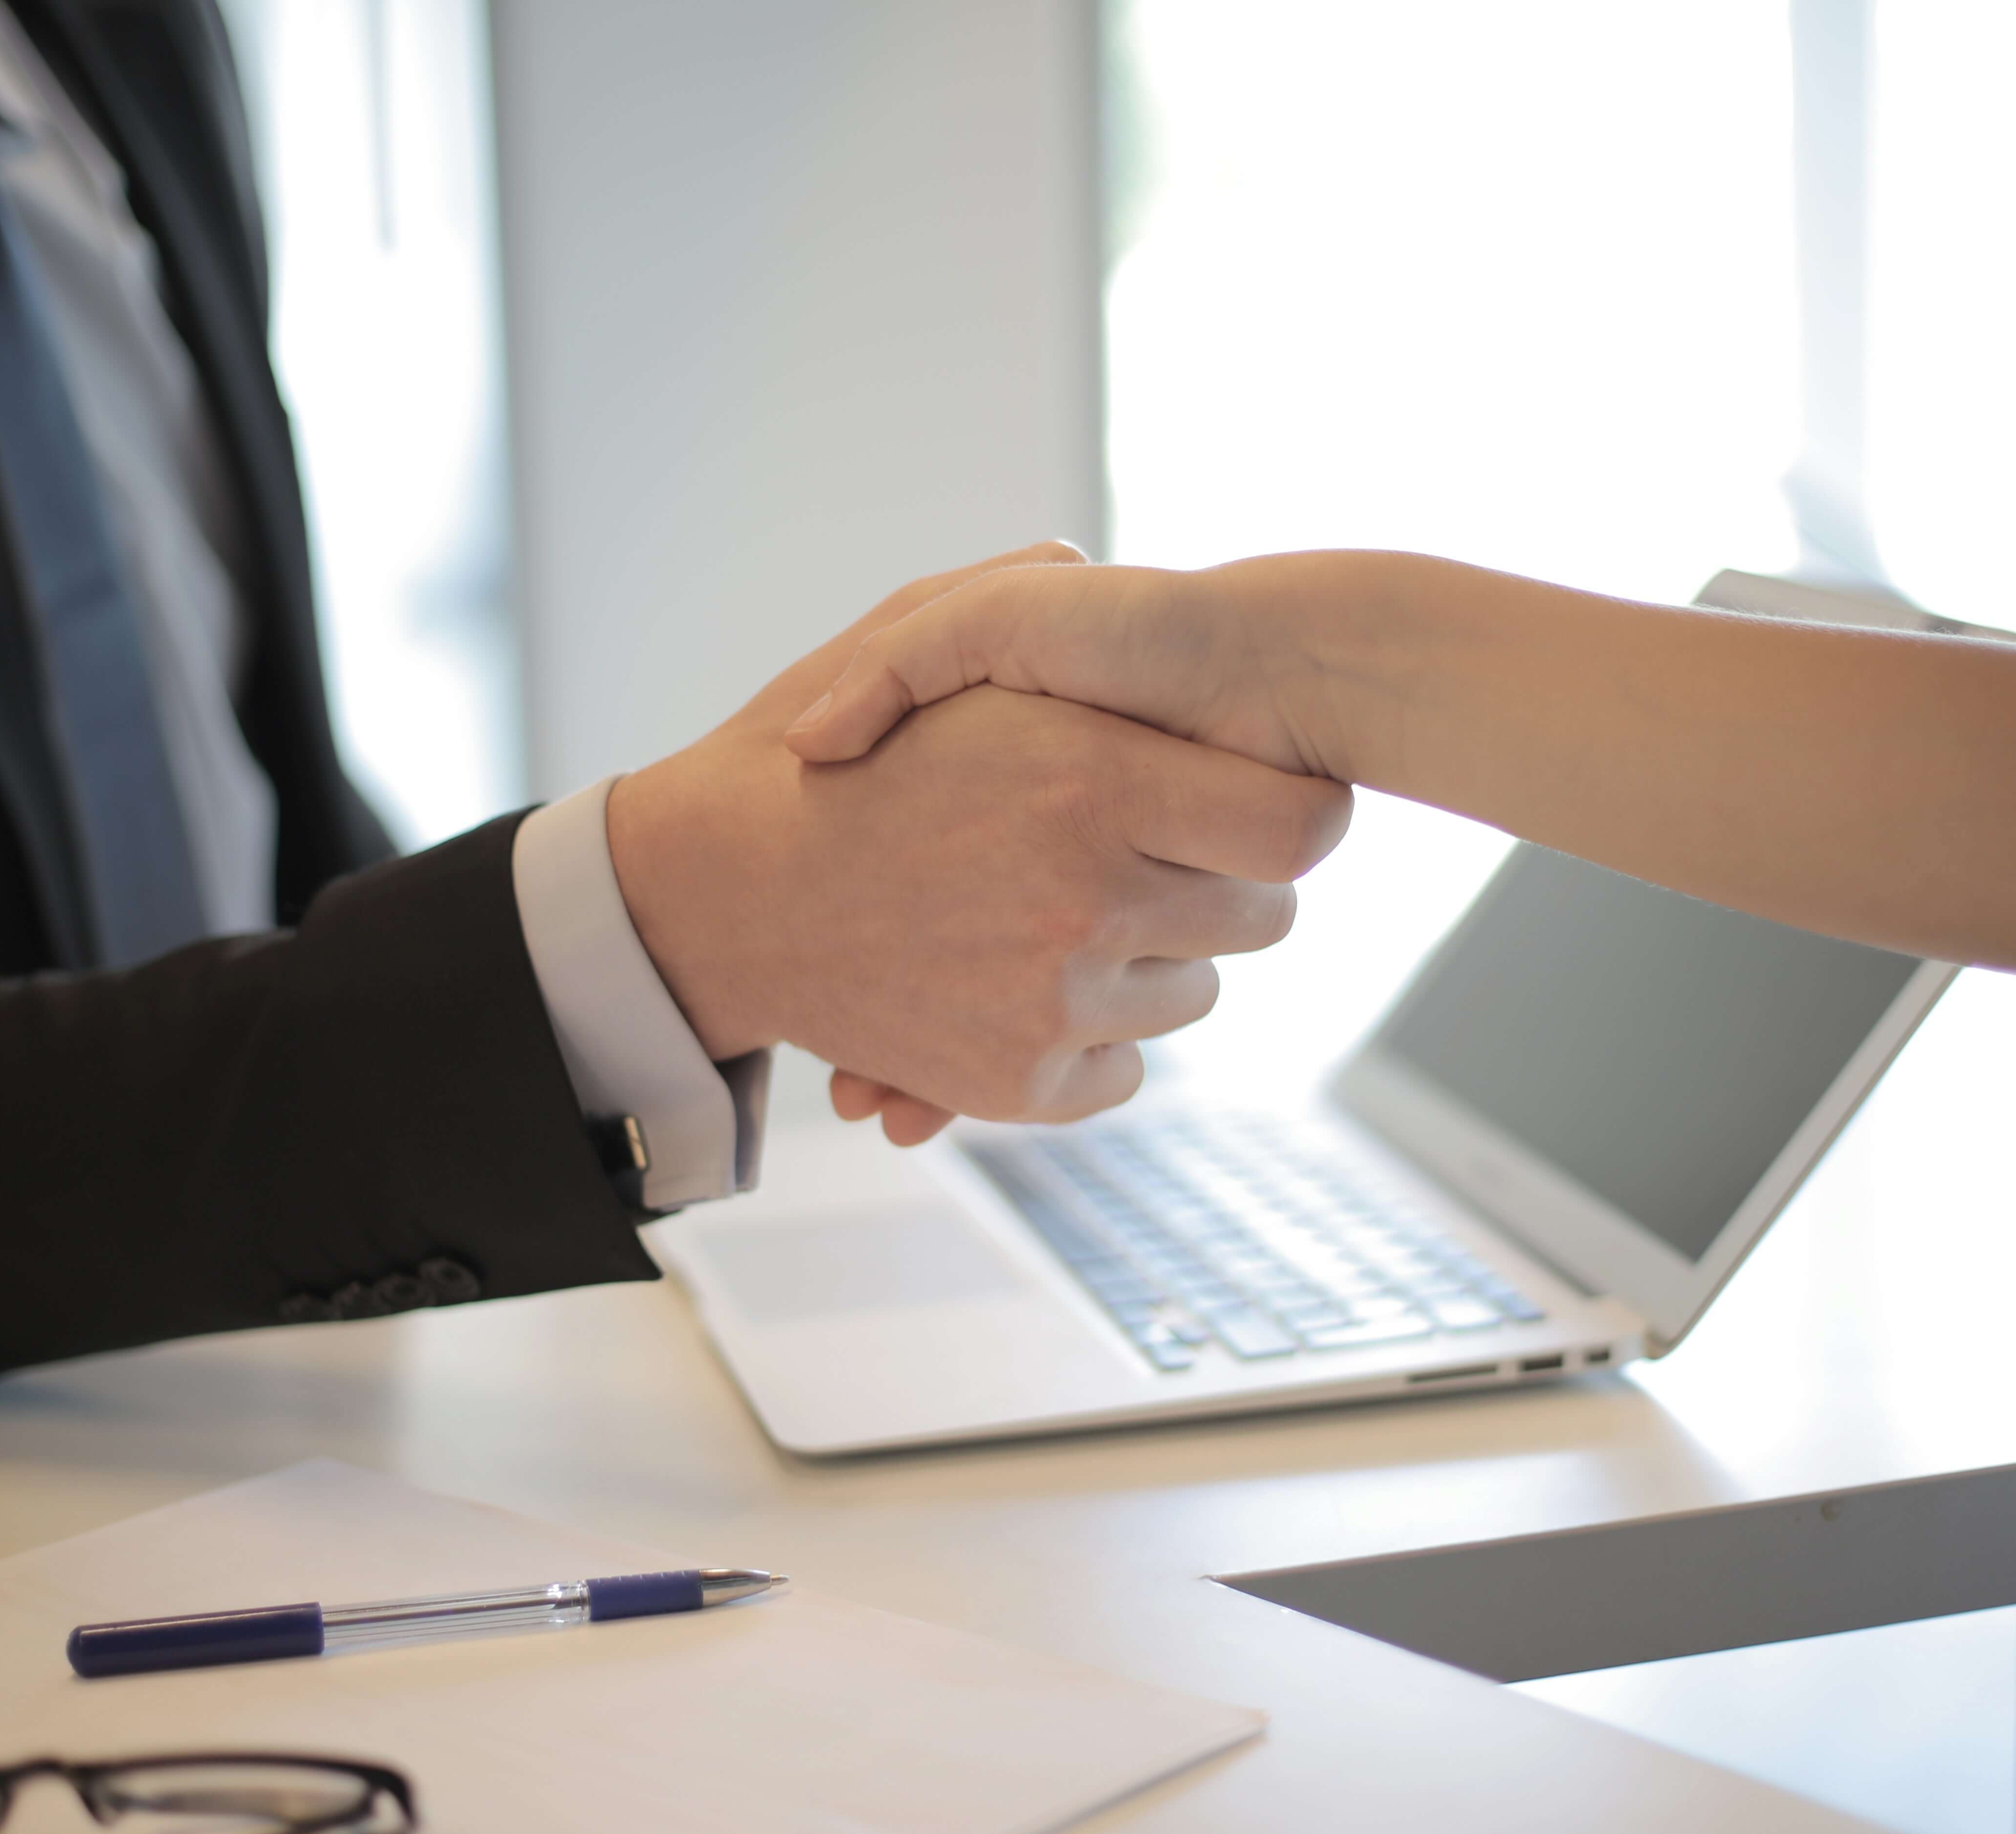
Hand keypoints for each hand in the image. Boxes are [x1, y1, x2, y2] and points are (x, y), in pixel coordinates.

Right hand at [609, 550, 1354, 1146]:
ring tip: (1060, 912)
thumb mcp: (911, 631)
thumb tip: (1089, 565)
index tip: (1255, 804)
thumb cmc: (817, 751)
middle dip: (1216, 883)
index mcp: (1089, 780)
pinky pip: (1124, 1068)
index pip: (1300, 826)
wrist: (715, 891)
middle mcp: (1087, 899)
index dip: (1293, 812)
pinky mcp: (1018, 1085)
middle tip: (1150, 854)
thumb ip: (1018, 591)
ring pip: (1191, 994)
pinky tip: (1029, 986)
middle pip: (1261, 919)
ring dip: (1150, 960)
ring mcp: (1053, 1002)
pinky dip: (1093, 1037)